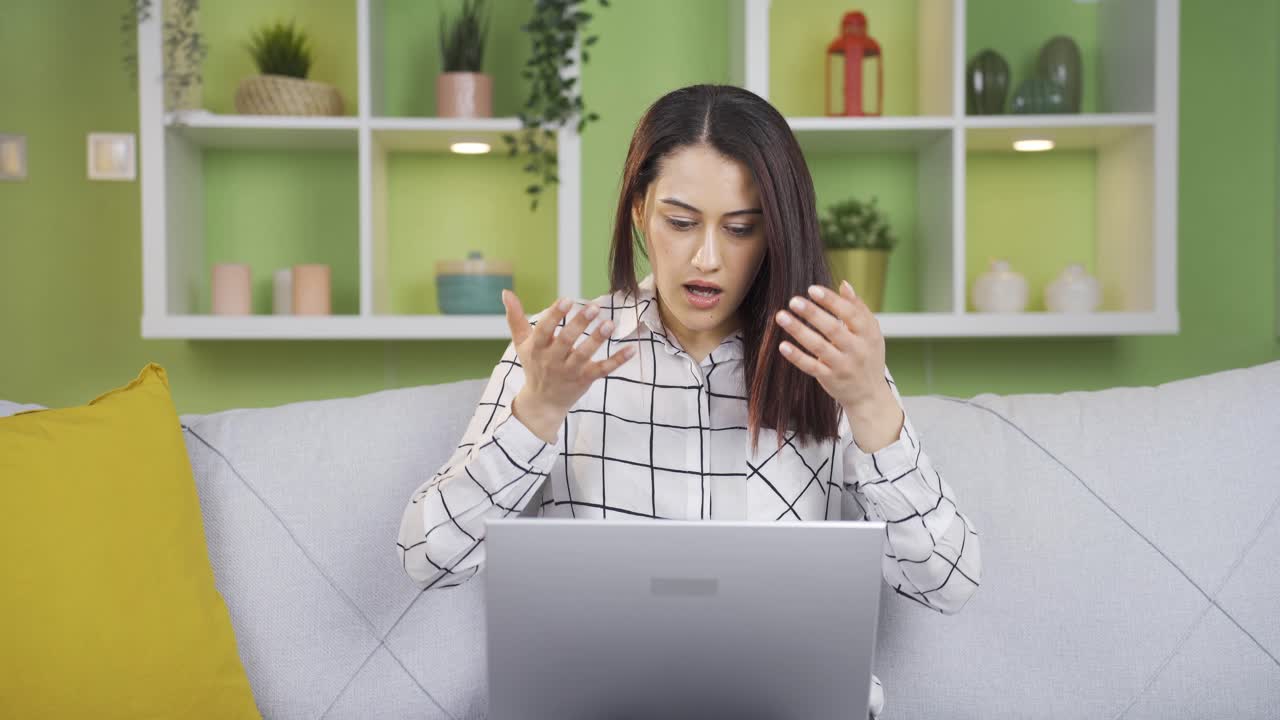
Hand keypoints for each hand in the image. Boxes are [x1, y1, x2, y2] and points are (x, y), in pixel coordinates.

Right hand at [502, 290, 635, 442]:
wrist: (542, 403)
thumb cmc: (533, 366)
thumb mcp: (522, 344)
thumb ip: (515, 318)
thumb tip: (505, 292)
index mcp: (537, 349)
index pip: (544, 330)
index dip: (554, 315)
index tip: (566, 300)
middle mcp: (552, 361)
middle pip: (566, 341)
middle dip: (579, 324)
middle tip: (593, 308)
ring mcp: (570, 371)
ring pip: (585, 355)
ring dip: (598, 340)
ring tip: (610, 324)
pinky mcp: (585, 380)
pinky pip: (603, 370)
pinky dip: (618, 360)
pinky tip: (632, 349)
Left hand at [773, 281, 901, 450]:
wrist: (870, 394)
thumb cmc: (868, 356)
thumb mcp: (871, 332)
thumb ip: (858, 308)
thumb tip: (844, 284)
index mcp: (867, 334)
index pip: (850, 313)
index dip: (831, 301)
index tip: (812, 289)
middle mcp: (856, 349)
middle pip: (833, 329)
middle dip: (812, 313)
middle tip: (793, 301)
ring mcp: (842, 365)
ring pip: (819, 347)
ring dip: (799, 331)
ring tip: (781, 316)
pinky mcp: (830, 379)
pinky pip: (811, 366)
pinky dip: (796, 356)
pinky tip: (783, 345)